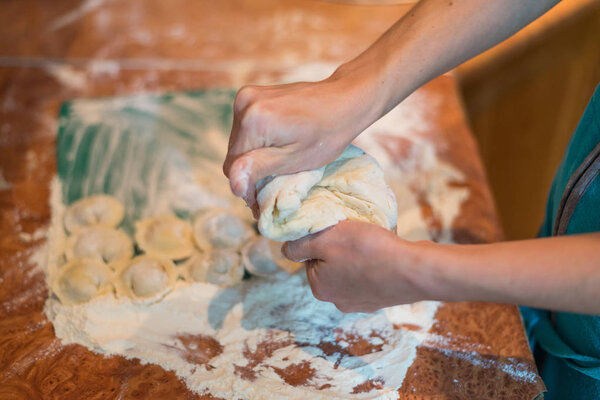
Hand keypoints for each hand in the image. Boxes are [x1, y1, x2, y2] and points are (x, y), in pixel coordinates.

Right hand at [222, 66, 386, 214]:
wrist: (344, 100)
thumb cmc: (325, 135)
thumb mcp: (293, 160)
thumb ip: (259, 169)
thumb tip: (233, 184)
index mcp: (252, 121)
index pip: (232, 165)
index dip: (247, 186)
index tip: (265, 198)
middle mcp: (244, 103)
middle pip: (234, 152)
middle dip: (251, 170)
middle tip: (275, 184)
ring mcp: (247, 95)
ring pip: (239, 141)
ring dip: (255, 155)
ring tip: (280, 162)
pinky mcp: (253, 94)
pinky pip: (247, 127)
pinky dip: (259, 140)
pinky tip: (279, 144)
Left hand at [282, 220, 436, 312]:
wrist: (413, 271)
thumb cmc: (368, 250)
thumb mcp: (326, 238)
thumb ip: (300, 244)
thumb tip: (285, 250)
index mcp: (319, 287)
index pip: (311, 256)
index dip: (323, 239)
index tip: (339, 230)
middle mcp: (336, 300)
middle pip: (330, 264)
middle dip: (340, 248)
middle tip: (356, 235)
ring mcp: (360, 303)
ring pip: (351, 270)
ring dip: (358, 256)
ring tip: (372, 244)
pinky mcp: (381, 299)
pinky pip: (370, 276)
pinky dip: (375, 264)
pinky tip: (384, 255)